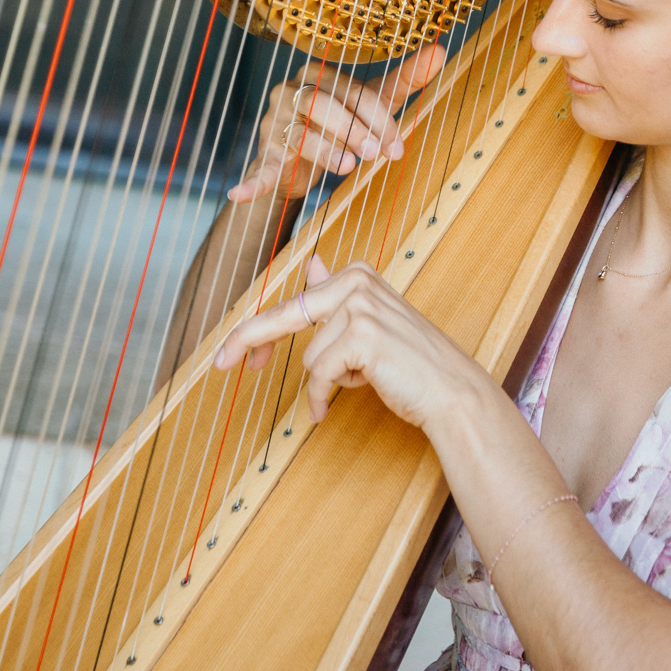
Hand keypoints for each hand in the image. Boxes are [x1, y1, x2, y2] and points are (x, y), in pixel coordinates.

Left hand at [213, 252, 486, 429]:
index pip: (294, 302)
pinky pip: (321, 374)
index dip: (257, 332)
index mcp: (356, 275)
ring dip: (327, 382)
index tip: (227, 353)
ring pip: (310, 356)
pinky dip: (326, 396)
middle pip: (283, 316)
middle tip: (219, 364)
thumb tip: (311, 265)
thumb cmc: (411, 362)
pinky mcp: (362, 334)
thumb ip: (338, 293)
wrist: (451, 390)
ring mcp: (359, 305)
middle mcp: (356, 281)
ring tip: (359, 385)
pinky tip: (338, 405)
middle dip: (247, 341)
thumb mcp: (371, 323)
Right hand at [227, 44, 446, 206]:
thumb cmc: (343, 122)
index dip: (376, 118)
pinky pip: (258, 167)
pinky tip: (239, 193)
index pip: (350, 89)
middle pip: (321, 104)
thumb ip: (405, 79)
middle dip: (352, 129)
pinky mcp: (265, 155)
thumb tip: (440, 49)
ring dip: (324, 151)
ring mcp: (274, 123)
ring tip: (348, 168)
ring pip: (297, 133)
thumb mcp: (374, 102)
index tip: (398, 146)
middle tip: (377, 155)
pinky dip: (251, 182)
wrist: (303, 160)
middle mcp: (291, 91)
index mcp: (319, 73)